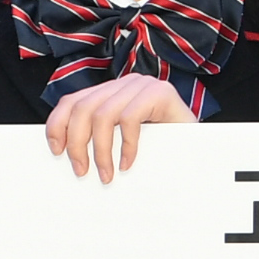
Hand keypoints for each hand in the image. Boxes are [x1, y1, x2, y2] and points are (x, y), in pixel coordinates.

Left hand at [47, 73, 195, 181]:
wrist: (202, 149)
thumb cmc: (161, 150)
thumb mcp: (121, 143)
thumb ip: (100, 139)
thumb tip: (67, 157)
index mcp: (110, 92)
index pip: (72, 101)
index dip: (58, 124)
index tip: (57, 151)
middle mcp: (124, 83)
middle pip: (83, 108)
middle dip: (77, 143)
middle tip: (81, 171)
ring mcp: (143, 85)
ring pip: (103, 114)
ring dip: (100, 150)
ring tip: (106, 174)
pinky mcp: (161, 92)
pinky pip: (131, 117)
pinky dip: (126, 145)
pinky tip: (127, 163)